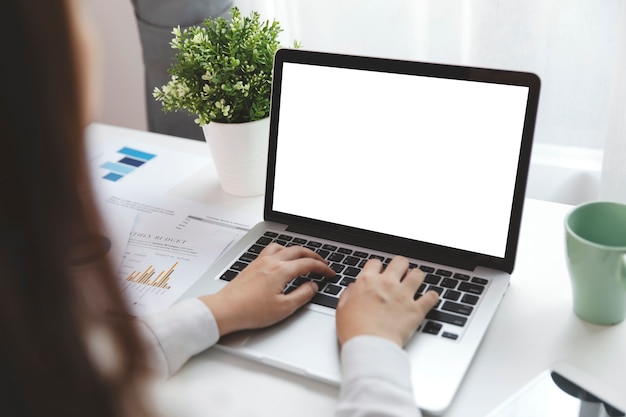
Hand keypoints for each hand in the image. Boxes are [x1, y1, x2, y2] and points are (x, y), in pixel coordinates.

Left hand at [199, 243, 334, 335]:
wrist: (226, 310)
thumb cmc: (251, 311)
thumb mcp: (284, 308)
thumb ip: (303, 295)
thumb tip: (313, 286)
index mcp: (281, 270)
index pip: (308, 264)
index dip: (323, 268)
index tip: (330, 273)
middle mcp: (271, 261)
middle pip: (298, 250)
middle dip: (314, 256)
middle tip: (322, 263)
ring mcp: (260, 261)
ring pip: (283, 247)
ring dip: (297, 250)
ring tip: (304, 258)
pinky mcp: (252, 265)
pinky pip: (271, 250)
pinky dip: (282, 251)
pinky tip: (282, 259)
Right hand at [336, 256, 438, 346]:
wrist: (369, 346)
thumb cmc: (354, 331)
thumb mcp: (342, 309)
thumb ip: (348, 294)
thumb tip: (353, 288)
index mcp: (367, 282)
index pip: (375, 262)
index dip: (378, 267)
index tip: (379, 272)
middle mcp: (387, 284)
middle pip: (400, 262)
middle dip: (401, 266)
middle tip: (401, 273)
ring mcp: (403, 295)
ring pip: (418, 274)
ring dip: (417, 278)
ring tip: (415, 283)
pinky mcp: (416, 309)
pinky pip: (431, 297)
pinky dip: (432, 297)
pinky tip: (429, 299)